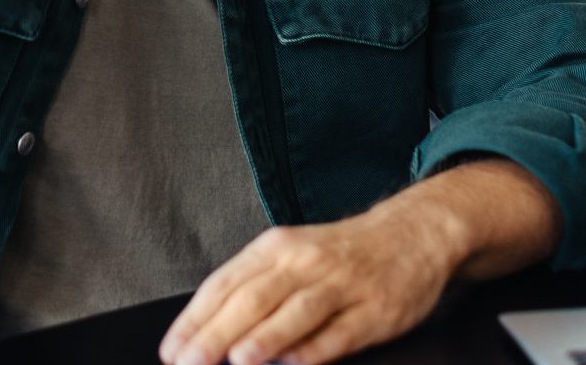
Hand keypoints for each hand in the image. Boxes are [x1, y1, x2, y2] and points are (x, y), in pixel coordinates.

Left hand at [158, 199, 463, 364]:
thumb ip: (253, 288)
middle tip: (190, 362)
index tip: (172, 349)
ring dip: (266, 336)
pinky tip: (295, 362)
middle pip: (254, 298)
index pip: (224, 283)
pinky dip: (316, 348)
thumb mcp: (292, 255)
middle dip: (217, 333)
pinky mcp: (375, 308)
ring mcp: (342, 284)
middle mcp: (305, 262)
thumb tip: (207, 329)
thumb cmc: (342, 253)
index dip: (195, 318)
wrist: (413, 232)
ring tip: (239, 358)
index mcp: (276, 248)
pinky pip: (341, 331)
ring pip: (297, 311)